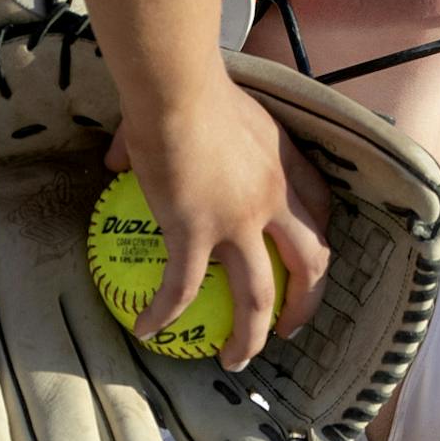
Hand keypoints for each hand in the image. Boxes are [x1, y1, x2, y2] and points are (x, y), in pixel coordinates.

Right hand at [108, 72, 331, 370]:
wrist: (175, 84)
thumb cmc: (183, 82)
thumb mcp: (199, 107)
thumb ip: (173, 135)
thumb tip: (119, 155)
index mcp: (283, 162)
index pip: (320, 206)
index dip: (318, 235)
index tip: (306, 255)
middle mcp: (274, 198)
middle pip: (312, 262)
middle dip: (308, 302)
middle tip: (290, 328)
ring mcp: (240, 221)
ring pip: (260, 294)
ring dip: (253, 334)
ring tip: (234, 358)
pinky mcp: (197, 233)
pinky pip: (183, 287)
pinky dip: (166, 313)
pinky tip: (147, 329)